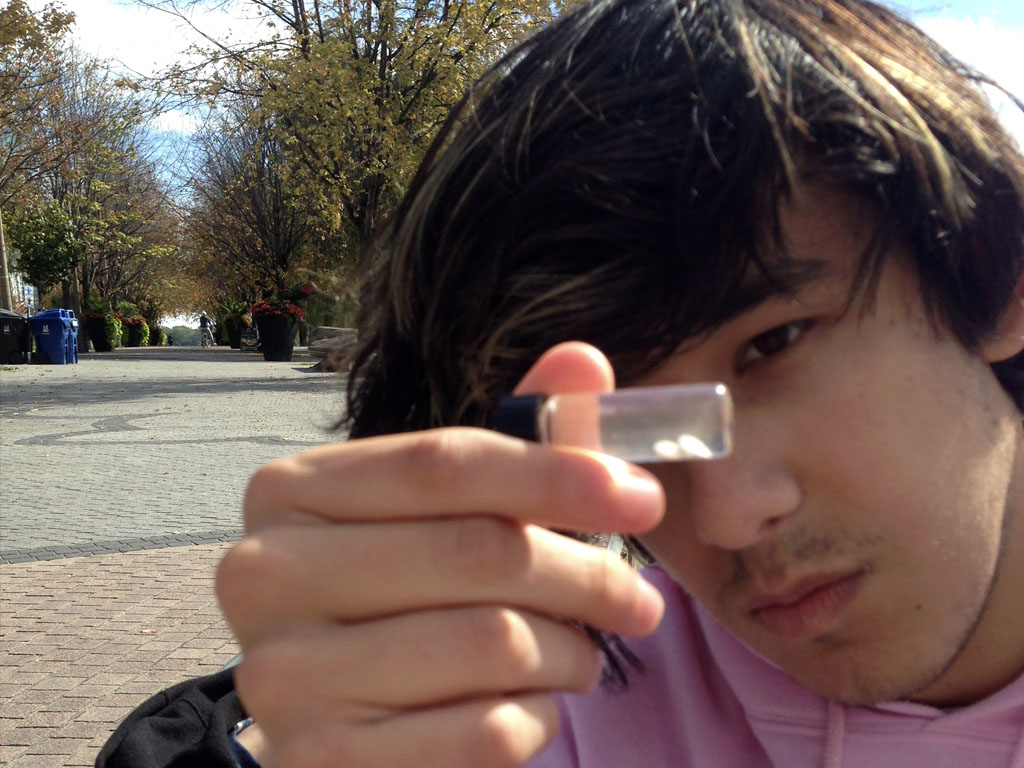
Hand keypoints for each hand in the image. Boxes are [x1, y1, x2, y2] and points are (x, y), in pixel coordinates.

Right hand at [217, 342, 665, 767]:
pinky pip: (482, 732)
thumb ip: (514, 440)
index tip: (641, 496)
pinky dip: (534, 719)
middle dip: (588, 577)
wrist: (336, 723)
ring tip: (580, 656)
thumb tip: (586, 362)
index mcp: (290, 490)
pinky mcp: (323, 759)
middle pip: (477, 551)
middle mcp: (264, 573)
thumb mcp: (444, 512)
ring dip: (568, 653)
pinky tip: (528, 707)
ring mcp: (284, 674)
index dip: (556, 472)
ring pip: (492, 642)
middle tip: (641, 601)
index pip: (444, 461)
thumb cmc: (400, 597)